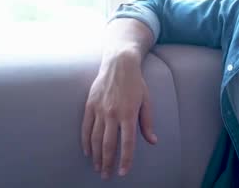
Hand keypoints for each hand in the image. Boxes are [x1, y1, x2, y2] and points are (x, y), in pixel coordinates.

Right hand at [81, 50, 156, 179]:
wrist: (119, 63)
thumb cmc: (136, 83)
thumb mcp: (146, 101)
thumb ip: (147, 122)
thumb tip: (152, 141)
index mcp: (128, 113)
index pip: (127, 143)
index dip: (125, 160)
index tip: (123, 172)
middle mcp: (112, 113)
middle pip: (108, 144)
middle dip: (107, 163)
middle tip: (107, 176)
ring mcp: (99, 109)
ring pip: (94, 139)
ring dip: (96, 156)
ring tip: (98, 167)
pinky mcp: (89, 105)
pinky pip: (85, 128)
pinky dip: (85, 142)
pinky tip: (88, 152)